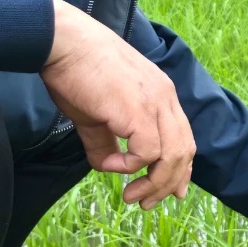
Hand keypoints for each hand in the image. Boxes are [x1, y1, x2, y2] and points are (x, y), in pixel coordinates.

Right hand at [40, 0, 195, 210]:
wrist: (63, 42)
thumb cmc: (76, 73)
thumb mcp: (96, 114)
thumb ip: (106, 141)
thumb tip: (109, 166)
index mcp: (162, 95)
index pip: (184, 138)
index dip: (181, 168)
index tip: (174, 191)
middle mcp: (166, 99)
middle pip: (184, 151)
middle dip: (169, 184)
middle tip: (146, 203)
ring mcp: (155, 103)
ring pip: (172, 155)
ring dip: (154, 183)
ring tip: (133, 197)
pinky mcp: (138, 110)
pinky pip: (147, 152)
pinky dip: (131, 166)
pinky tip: (111, 166)